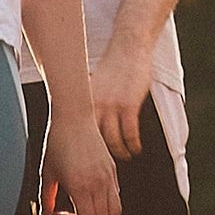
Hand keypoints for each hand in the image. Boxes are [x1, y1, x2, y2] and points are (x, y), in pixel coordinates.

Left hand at [46, 114, 122, 214]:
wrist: (74, 117)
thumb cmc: (60, 140)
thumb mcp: (48, 171)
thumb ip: (47, 196)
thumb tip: (46, 213)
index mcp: (79, 186)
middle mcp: (97, 183)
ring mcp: (107, 177)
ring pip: (116, 211)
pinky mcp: (112, 170)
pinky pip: (117, 196)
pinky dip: (112, 207)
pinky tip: (102, 208)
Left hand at [89, 41, 152, 162]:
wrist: (128, 48)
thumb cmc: (112, 67)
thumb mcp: (93, 84)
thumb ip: (88, 102)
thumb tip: (81, 120)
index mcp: (84, 101)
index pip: (79, 133)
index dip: (83, 150)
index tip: (87, 161)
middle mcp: (95, 105)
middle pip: (95, 140)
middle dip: (101, 156)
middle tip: (106, 166)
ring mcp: (112, 106)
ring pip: (113, 141)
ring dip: (120, 153)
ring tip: (125, 156)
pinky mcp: (129, 105)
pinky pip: (131, 133)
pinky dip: (133, 144)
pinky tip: (135, 148)